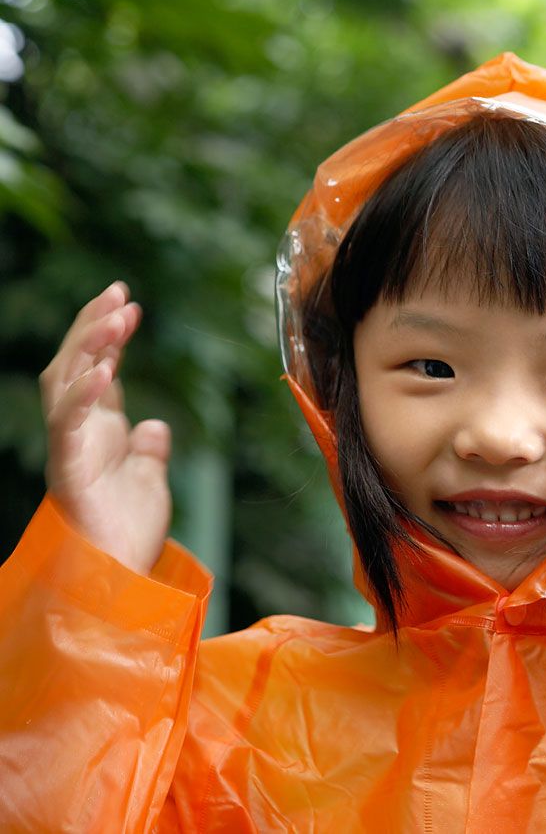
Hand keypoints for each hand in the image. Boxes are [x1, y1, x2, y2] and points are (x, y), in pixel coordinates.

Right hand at [39, 281, 171, 575]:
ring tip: (116, 318)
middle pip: (75, 364)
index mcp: (97, 430)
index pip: (97, 368)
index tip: (125, 298)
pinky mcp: (68, 472)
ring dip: (90, 348)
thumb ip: (148, 450)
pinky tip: (104, 371)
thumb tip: (155, 425)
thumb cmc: (129, 532)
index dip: (107, 333)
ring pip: (65, 385)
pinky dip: (84, 396)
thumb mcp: (149, 480)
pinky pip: (68, 426)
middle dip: (95, 326)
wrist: (120, 577)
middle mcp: (78, 433)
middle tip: (120, 293)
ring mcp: (70, 449)